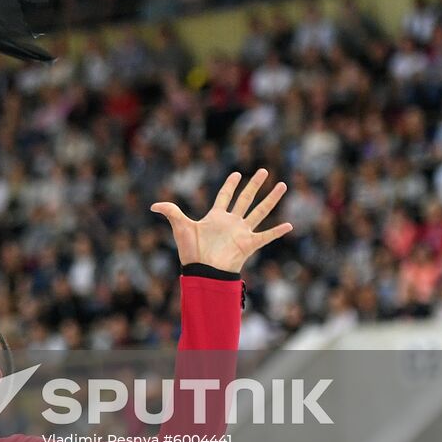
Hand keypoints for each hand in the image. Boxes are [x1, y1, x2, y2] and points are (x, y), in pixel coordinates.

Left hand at [150, 170, 291, 273]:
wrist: (203, 271)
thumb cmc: (191, 251)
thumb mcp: (180, 227)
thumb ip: (170, 212)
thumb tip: (153, 205)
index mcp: (216, 216)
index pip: (225, 196)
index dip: (230, 185)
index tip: (237, 173)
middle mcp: (231, 222)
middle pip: (246, 199)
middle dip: (254, 185)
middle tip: (264, 171)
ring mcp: (241, 232)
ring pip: (260, 211)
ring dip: (271, 199)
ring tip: (282, 185)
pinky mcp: (249, 244)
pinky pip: (266, 236)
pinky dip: (277, 231)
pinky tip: (289, 225)